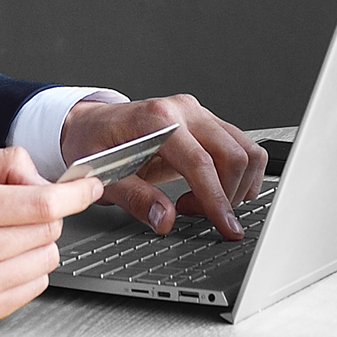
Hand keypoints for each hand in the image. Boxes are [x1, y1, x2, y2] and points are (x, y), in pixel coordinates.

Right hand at [0, 147, 103, 328]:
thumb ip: (0, 162)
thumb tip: (46, 179)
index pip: (41, 203)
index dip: (75, 194)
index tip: (90, 187)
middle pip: (48, 230)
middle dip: (45, 215)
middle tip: (16, 210)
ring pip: (46, 260)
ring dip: (36, 244)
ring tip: (0, 238)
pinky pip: (33, 289)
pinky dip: (26, 271)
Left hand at [60, 95, 265, 238]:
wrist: (91, 124)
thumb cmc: (93, 144)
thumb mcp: (103, 176)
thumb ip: (135, 198)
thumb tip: (165, 219)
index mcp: (157, 119)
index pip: (201, 163)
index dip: (216, 199)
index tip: (226, 226)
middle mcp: (184, 110)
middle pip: (233, 156)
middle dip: (225, 196)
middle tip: (193, 213)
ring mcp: (199, 113)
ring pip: (245, 151)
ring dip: (235, 185)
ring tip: (199, 201)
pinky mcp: (207, 121)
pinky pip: (241, 147)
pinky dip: (237, 175)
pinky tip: (209, 188)